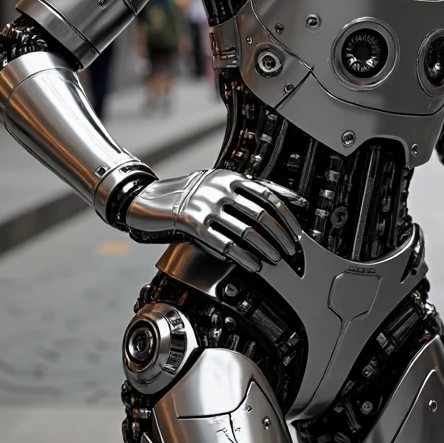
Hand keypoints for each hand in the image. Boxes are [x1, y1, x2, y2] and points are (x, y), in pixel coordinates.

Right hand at [124, 168, 304, 271]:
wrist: (148, 199)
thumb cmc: (188, 196)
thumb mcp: (218, 186)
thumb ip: (246, 193)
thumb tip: (285, 202)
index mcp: (229, 177)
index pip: (267, 196)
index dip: (285, 216)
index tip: (295, 233)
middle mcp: (220, 188)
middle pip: (259, 214)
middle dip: (279, 235)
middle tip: (289, 250)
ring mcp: (206, 205)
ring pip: (245, 230)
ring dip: (264, 248)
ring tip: (275, 259)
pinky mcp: (193, 223)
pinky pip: (225, 243)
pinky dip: (243, 256)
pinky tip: (253, 264)